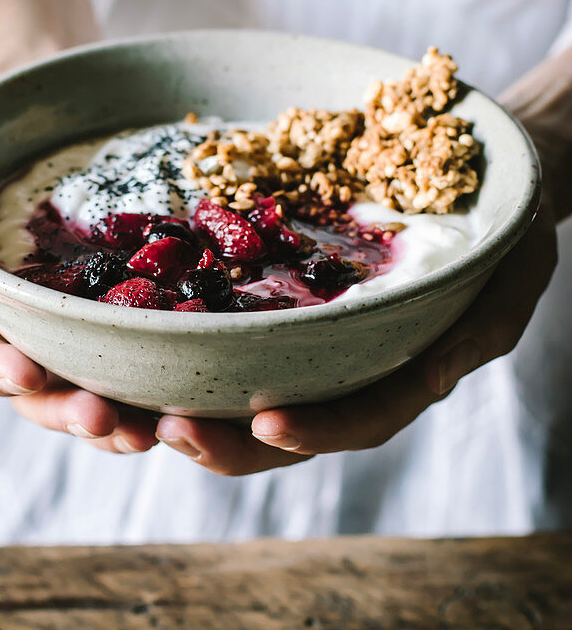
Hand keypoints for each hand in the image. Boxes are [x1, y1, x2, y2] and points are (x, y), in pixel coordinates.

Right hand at [0, 223, 159, 452]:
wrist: (55, 204)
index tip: (26, 372)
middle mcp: (25, 357)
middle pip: (38, 403)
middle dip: (67, 416)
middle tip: (100, 418)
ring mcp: (74, 364)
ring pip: (87, 411)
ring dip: (115, 430)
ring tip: (146, 434)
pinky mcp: (120, 358)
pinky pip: (134, 392)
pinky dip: (155, 404)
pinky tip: (183, 410)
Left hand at [153, 193, 557, 473]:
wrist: (478, 191)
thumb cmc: (502, 239)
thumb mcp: (507, 279)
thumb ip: (475, 332)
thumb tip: (431, 380)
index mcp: (397, 375)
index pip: (356, 421)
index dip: (315, 430)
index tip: (268, 423)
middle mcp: (342, 371)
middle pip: (278, 428)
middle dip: (220, 438)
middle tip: (165, 430)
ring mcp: (303, 343)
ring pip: (235, 392)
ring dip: (178, 404)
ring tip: (121, 403)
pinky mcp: (270, 306)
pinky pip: (221, 336)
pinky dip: (175, 346)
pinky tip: (126, 333)